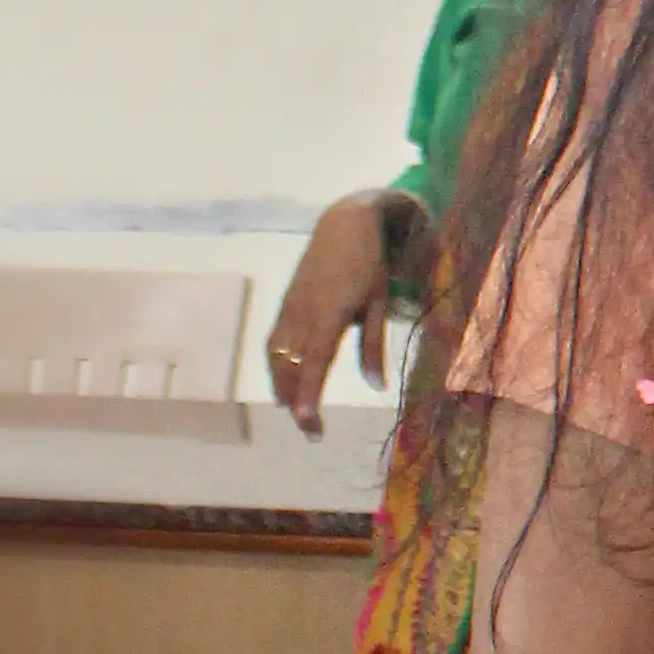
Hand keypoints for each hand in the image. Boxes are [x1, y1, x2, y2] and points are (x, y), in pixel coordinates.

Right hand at [261, 196, 403, 429]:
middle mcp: (303, 312)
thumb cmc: (371, 263)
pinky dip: (277, 367)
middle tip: (312, 431)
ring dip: (283, 387)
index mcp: (331, 312)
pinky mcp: (284, 304)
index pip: (315, 363)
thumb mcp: (379, 302)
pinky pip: (273, 342)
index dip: (309, 396)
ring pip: (277, 358)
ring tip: (298, 413)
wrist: (345, 222)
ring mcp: (289, 307)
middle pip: (290, 367)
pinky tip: (286, 383)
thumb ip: (374, 346)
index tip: (309, 425)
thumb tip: (376, 387)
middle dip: (296, 402)